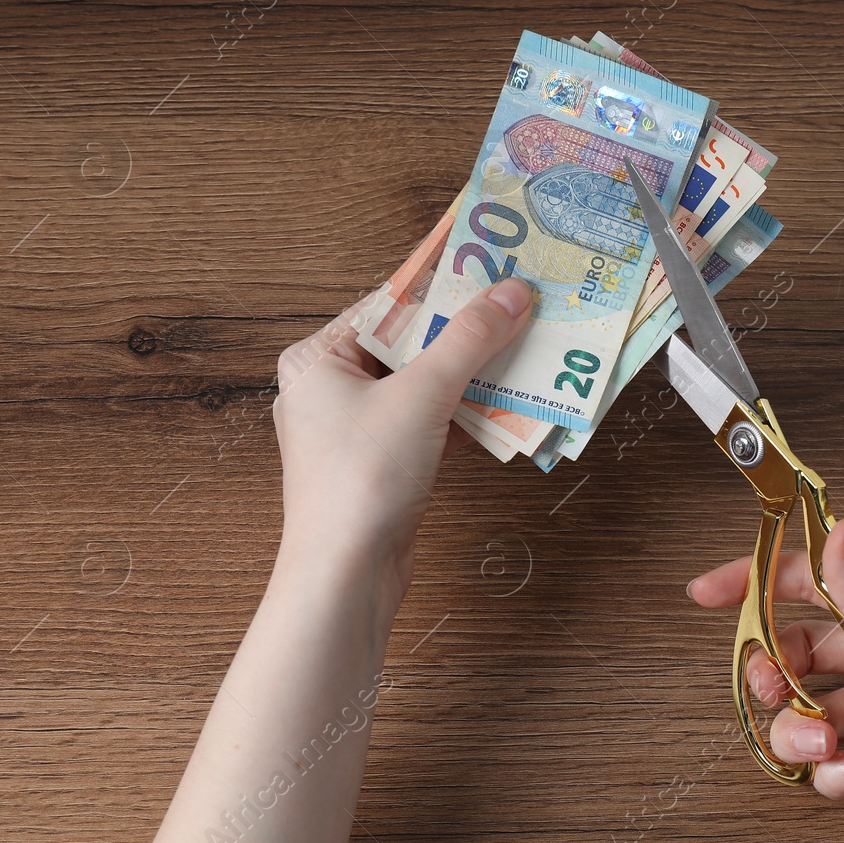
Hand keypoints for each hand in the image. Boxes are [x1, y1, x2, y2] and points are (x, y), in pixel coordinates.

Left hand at [272, 276, 531, 600]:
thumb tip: (513, 293)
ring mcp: (356, 428)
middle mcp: (330, 388)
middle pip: (411, 343)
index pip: (389, 304)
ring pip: (424, 384)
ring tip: (524, 351)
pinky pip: (430, 420)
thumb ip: (469, 340)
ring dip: (473, 374)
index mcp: (319, 358)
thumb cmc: (362, 479)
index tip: (495, 269)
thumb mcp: (421, 394)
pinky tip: (507, 405)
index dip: (445, 286)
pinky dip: (466, 413)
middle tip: (520, 309)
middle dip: (466, 333)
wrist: (347, 573)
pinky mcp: (383, 462)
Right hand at [688, 518, 843, 842]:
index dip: (752, 583)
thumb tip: (839, 523)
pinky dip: (837, 772)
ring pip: (804, 715)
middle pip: (791, 654)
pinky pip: (833, 764)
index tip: (704, 593)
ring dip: (799, 732)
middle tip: (772, 687)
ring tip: (826, 742)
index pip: (804, 582)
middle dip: (769, 673)